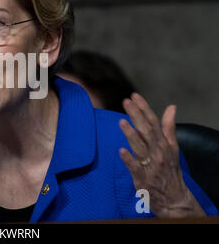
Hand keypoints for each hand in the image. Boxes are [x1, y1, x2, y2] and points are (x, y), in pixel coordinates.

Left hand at [119, 93, 204, 217]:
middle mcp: (158, 153)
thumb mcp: (172, 148)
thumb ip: (168, 127)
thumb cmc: (170, 170)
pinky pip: (135, 168)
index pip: (154, 122)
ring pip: (140, 148)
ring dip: (131, 135)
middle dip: (136, 115)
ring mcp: (150, 166)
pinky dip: (129, 159)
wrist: (174, 198)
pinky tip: (121, 151)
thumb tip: (171, 107)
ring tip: (121, 122)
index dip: (144, 108)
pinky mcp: (143, 179)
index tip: (134, 96)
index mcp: (164, 144)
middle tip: (126, 101)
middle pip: (146, 131)